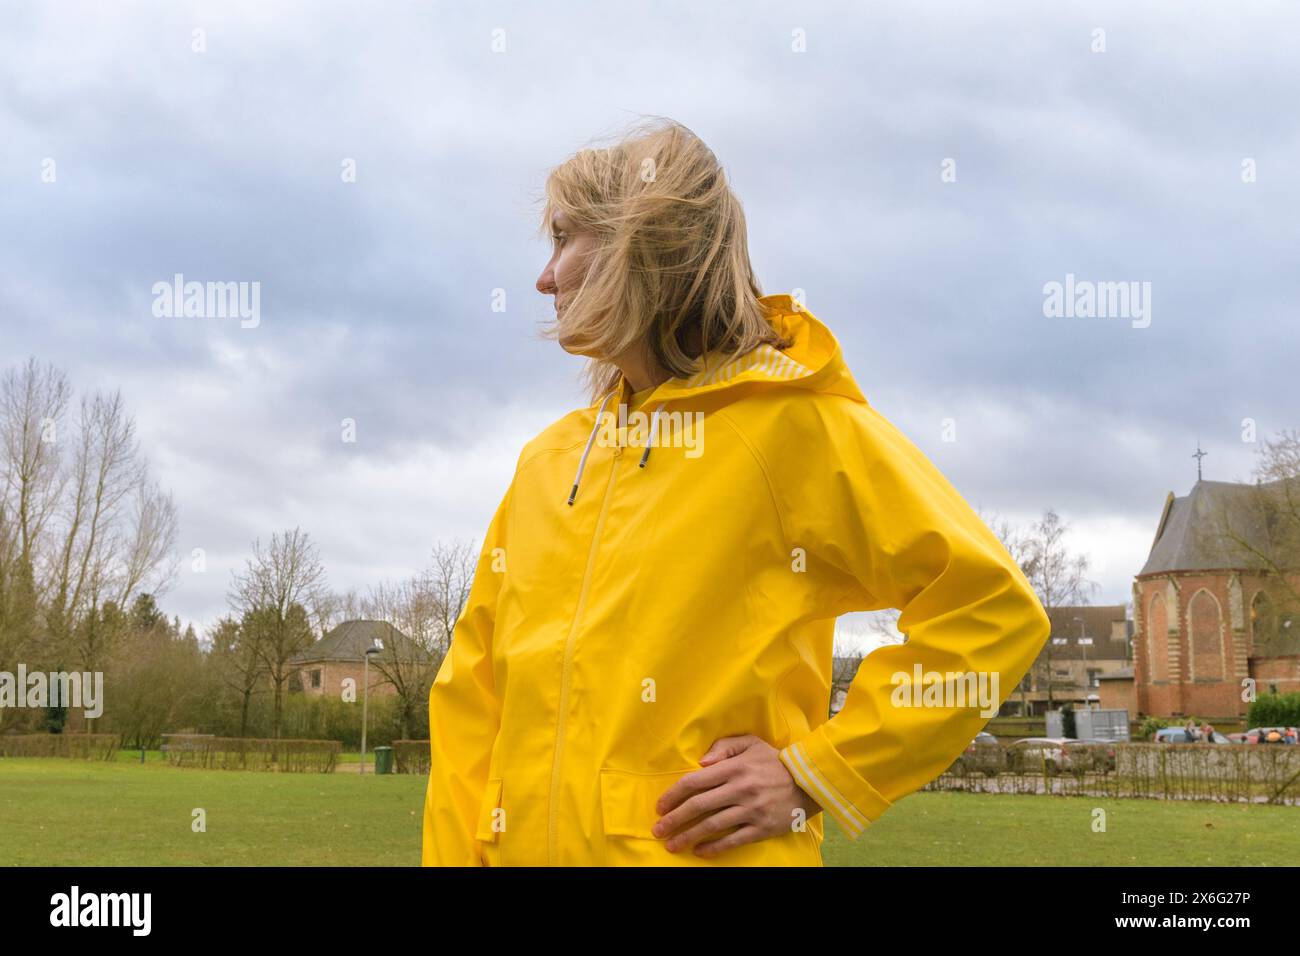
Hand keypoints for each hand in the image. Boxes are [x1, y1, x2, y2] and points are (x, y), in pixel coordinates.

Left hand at [651, 734, 821, 858]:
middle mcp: (739, 789)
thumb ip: (723, 747)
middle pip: (698, 806)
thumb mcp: (750, 743)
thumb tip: (701, 763)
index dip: (673, 795)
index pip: (695, 782)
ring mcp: (751, 810)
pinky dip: (714, 848)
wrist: (808, 781)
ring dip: (688, 836)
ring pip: (712, 825)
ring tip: (672, 845)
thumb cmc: (774, 761)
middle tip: (658, 830)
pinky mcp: (762, 827)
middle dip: (674, 819)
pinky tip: (700, 851)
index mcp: (733, 767)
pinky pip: (733, 840)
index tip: (660, 806)